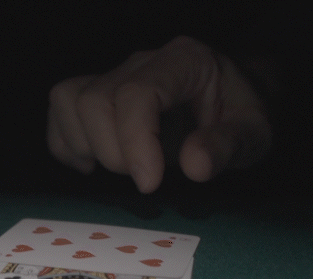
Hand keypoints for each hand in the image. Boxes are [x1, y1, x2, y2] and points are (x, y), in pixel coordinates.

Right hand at [47, 36, 271, 192]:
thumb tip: (195, 165)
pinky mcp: (94, 93)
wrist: (231, 103)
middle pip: (95, 101)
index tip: (150, 182)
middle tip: (147, 177)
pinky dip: (67, 143)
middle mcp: (141, 61)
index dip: (134, 141)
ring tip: (123, 167)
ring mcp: (113, 75)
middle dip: (113, 153)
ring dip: (87, 147)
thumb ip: (228, 147)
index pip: (138, 92)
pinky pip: (59, 110)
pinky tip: (93, 164)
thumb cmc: (240, 116)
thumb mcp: (253, 134)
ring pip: (68, 100)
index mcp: (184, 61)